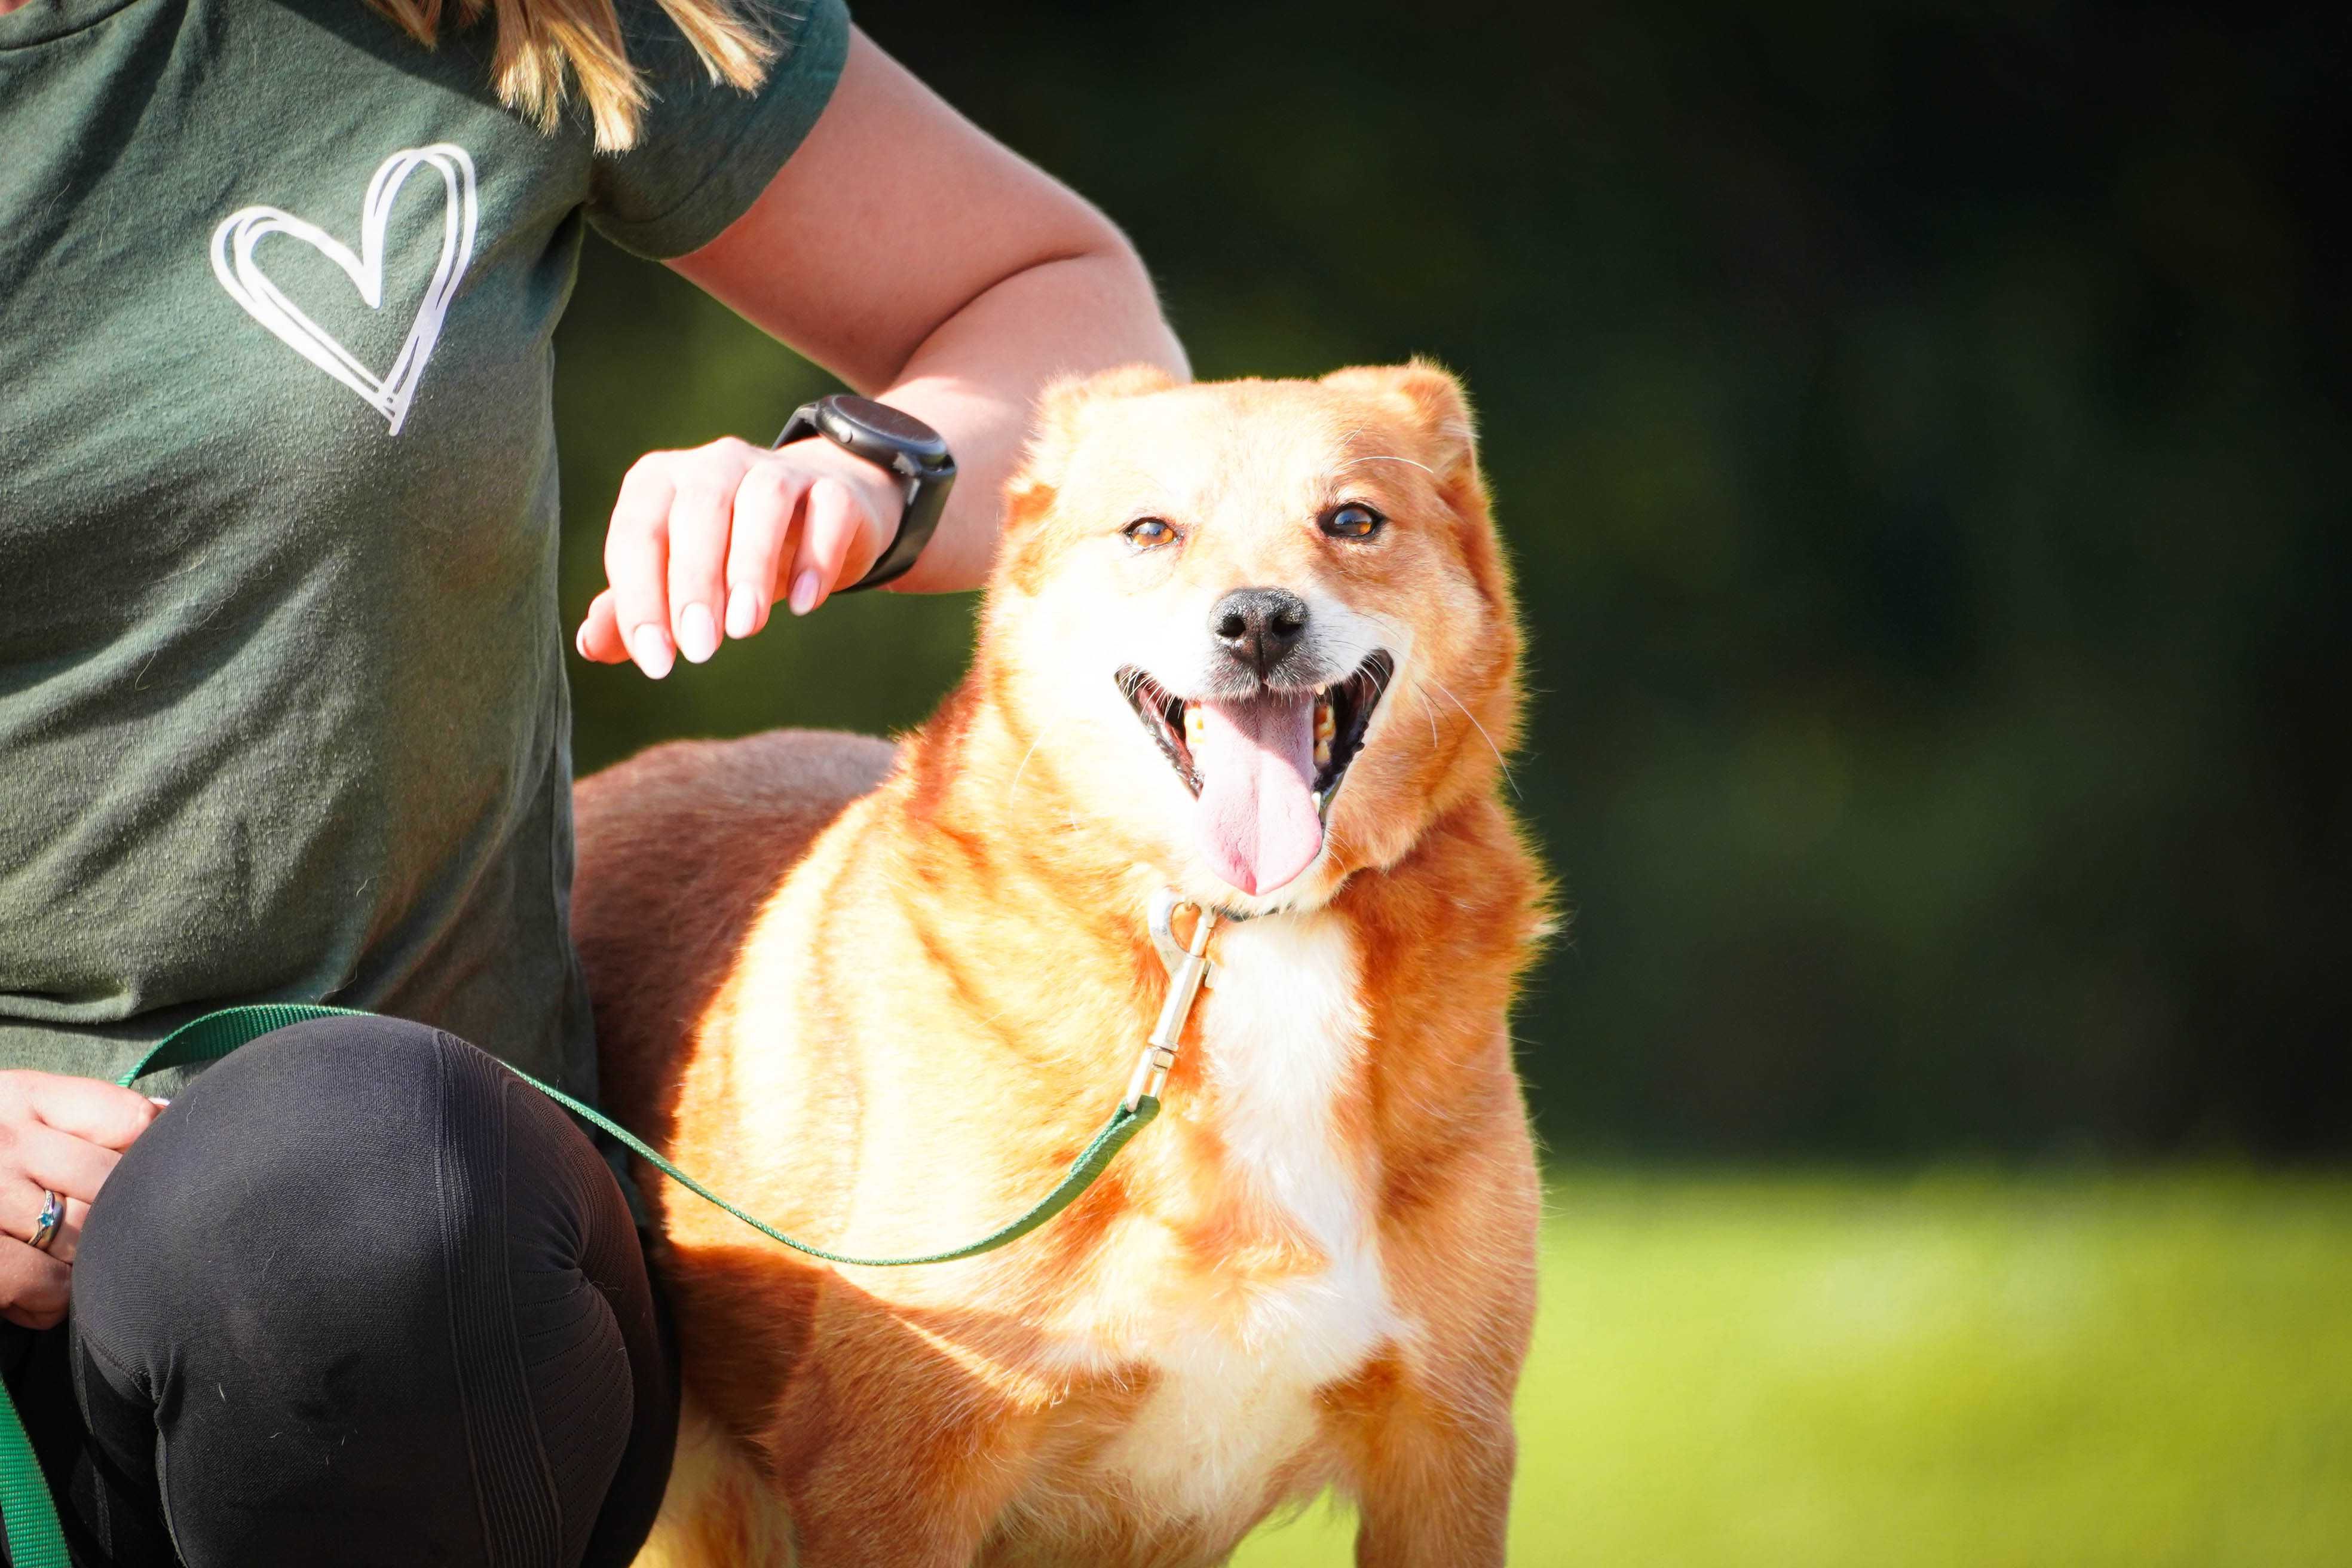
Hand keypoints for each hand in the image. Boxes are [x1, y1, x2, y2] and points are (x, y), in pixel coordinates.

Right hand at [0, 1071, 161, 1328]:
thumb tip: (165, 1119)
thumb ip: (80, 1118)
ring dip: (85, 1268)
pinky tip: (38, 1301)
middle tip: (106, 1242)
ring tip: (67, 1273)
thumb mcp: (12, 1115)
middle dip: (120, 1223)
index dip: (149, 1161)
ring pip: (79, 1238)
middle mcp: (2, 1137)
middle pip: (111, 1186)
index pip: (128, 1121)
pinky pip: (35, 1281)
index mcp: (21, 1095)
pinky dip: (49, 1301)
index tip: (146, 1184)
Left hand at [576, 435, 904, 677]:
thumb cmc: (727, 552)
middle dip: (694, 582)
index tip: (657, 662)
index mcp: (661, 481)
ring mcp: (778, 470)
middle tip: (701, 651)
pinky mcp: (834, 490)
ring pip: (763, 500)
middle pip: (698, 509)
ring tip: (746, 628)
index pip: (638, 533)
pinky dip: (815, 557)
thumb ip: (632, 608)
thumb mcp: (675, 578)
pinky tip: (803, 605)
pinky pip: (827, 510)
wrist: (818, 516)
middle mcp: (715, 463)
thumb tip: (590, 645)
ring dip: (750, 564)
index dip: (640, 598)